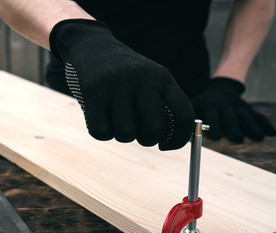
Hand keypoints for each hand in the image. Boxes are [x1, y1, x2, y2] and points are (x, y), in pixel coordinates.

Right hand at [49, 19, 194, 149]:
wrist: (92, 46)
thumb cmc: (125, 75)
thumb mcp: (150, 80)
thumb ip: (163, 106)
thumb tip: (170, 140)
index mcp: (162, 77)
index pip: (183, 116)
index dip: (179, 139)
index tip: (165, 145)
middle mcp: (142, 79)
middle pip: (154, 130)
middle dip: (146, 140)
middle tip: (138, 132)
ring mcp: (117, 84)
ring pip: (126, 134)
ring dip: (121, 135)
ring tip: (116, 119)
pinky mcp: (93, 92)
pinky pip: (101, 132)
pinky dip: (101, 132)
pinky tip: (100, 118)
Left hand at [191, 77, 275, 142]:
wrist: (221, 89)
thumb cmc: (204, 103)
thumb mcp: (194, 106)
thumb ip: (189, 118)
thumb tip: (179, 134)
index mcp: (210, 106)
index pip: (211, 116)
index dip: (213, 126)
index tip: (215, 137)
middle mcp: (225, 107)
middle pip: (230, 118)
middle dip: (234, 128)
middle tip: (238, 139)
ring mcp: (238, 107)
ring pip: (246, 117)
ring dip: (252, 127)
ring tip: (258, 137)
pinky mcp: (248, 109)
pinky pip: (257, 116)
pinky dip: (265, 123)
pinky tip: (272, 132)